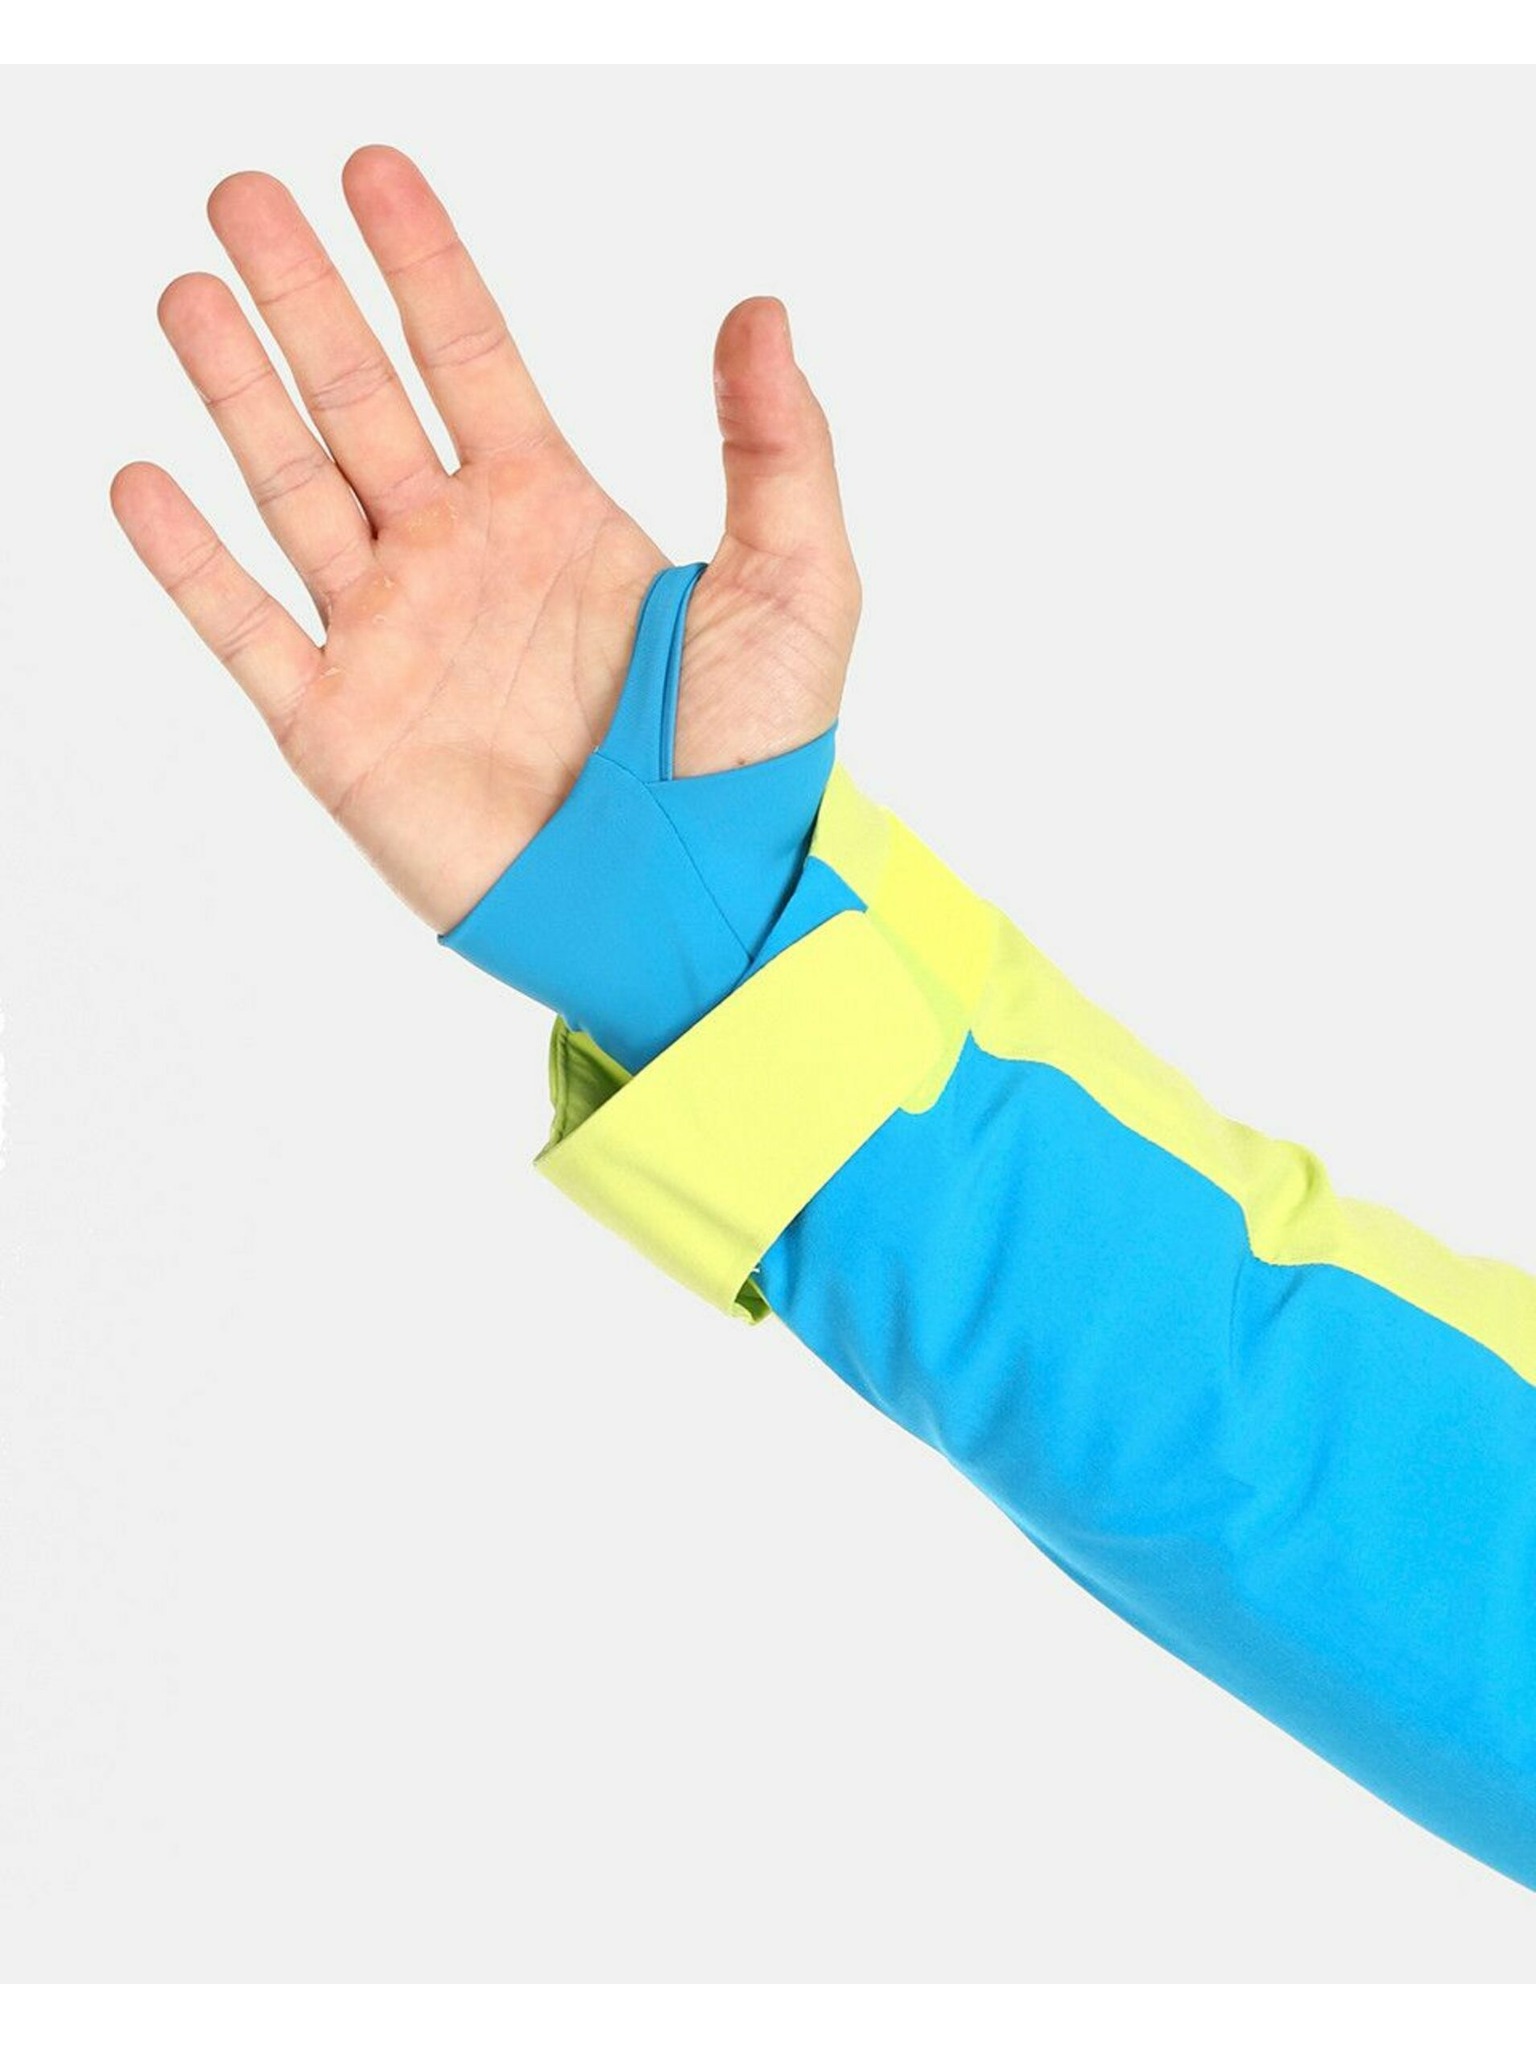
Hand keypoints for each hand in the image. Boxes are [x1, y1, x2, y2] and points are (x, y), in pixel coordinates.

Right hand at [110, 145, 861, 931]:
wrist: (693, 912)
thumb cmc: (755, 764)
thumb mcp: (797, 587)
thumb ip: (778, 449)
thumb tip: (761, 312)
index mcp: (555, 514)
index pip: (472, 358)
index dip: (422, 264)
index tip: (373, 170)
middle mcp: (459, 560)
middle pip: (360, 399)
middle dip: (303, 297)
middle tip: (244, 194)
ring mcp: (392, 640)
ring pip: (290, 489)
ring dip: (236, 392)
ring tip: (186, 294)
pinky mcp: (341, 731)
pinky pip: (246, 631)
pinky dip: (189, 562)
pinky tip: (145, 480)